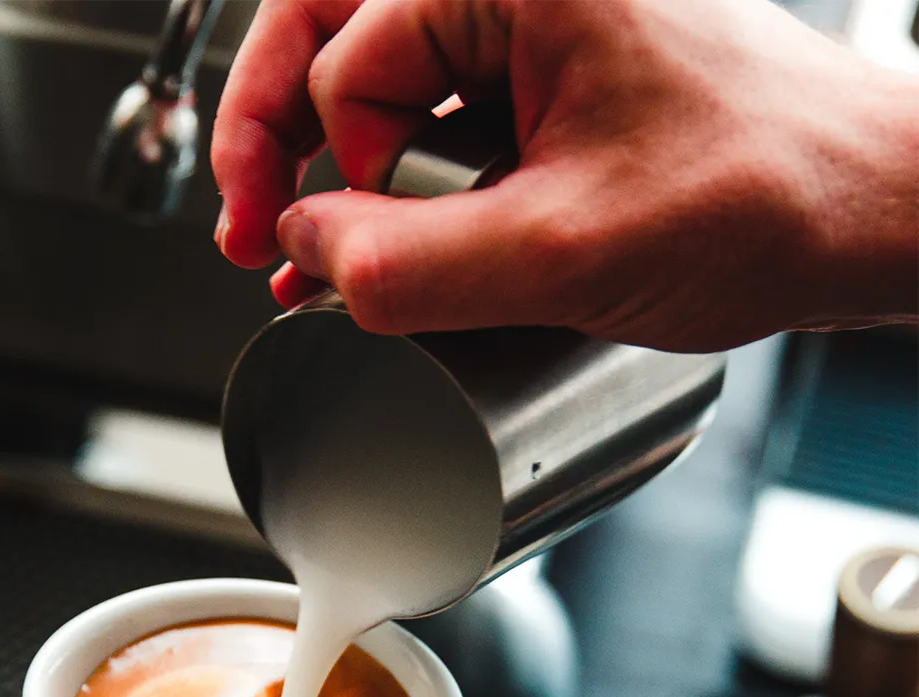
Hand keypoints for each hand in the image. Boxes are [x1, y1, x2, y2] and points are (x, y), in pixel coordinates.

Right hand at [211, 0, 918, 349]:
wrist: (857, 217)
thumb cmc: (761, 197)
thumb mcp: (564, 249)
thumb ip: (410, 261)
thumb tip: (300, 251)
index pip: (341, 54)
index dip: (314, 167)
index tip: (302, 247)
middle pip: (330, 36)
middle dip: (275, 139)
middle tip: (242, 224)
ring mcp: (530, 32)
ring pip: (375, 85)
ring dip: (324, 174)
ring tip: (290, 255)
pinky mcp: (543, 86)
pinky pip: (431, 125)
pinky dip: (386, 191)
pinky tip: (359, 252)